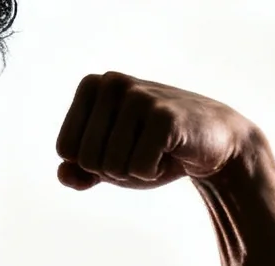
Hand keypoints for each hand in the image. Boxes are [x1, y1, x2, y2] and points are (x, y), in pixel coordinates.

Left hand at [55, 72, 258, 190]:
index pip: (64, 149)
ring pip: (111, 167)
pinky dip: (154, 172)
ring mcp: (139, 97)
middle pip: (86, 159)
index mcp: (92, 86)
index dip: (92, 163)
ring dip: (135, 172)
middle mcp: (112, 83)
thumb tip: (63, 173)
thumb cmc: (153, 149)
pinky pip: (138, 168)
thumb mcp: (109, 162)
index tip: (120, 147)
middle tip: (141, 150)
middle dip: (113, 170)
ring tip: (157, 150)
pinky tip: (172, 152)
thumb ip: (78, 170)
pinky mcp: (164, 116)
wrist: (211, 143)